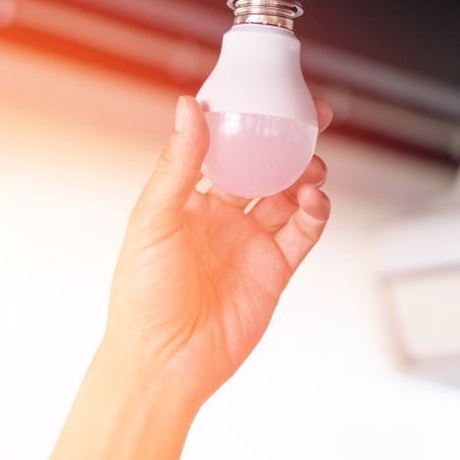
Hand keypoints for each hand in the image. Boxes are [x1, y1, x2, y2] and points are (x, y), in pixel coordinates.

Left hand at [105, 95, 332, 405]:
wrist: (165, 363)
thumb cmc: (143, 298)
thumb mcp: (153, 220)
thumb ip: (178, 164)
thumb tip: (187, 108)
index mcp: (190, 202)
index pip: (225, 150)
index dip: (249, 122)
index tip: (268, 97)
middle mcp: (224, 218)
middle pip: (266, 168)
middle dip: (290, 142)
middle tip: (312, 119)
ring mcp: (252, 243)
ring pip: (290, 196)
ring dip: (306, 175)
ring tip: (312, 167)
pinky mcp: (277, 269)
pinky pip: (304, 231)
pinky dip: (316, 212)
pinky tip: (315, 200)